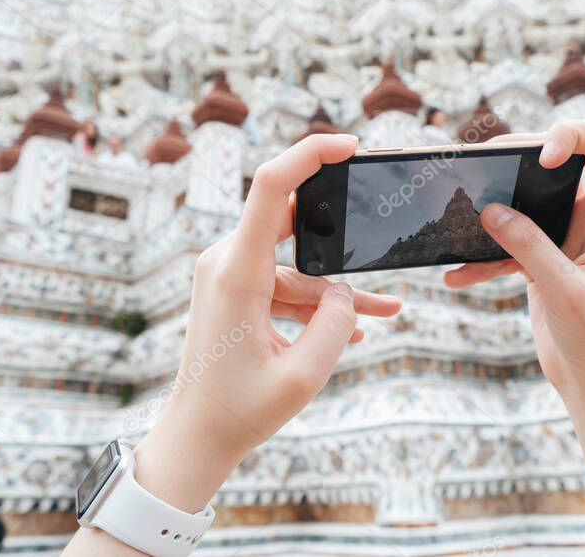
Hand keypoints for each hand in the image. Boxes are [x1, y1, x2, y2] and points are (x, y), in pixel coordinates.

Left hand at [133, 134, 401, 511]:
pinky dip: (316, 303)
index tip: (350, 146)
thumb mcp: (304, 374)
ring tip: (388, 309)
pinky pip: (285, 285)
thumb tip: (348, 293)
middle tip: (376, 230)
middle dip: (340, 227)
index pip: (272, 186)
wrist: (196, 438)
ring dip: (337, 288)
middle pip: (291, 217)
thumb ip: (337, 323)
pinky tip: (354, 329)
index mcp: (237, 270)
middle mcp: (227, 262)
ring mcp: (230, 276)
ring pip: (297, 264)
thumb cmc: (240, 411)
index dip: (311, 153)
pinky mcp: (235, 293)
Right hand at [444, 120, 584, 401]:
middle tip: (480, 170)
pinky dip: (480, 256)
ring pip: (521, 198)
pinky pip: (503, 242)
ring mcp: (560, 234)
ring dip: (489, 205)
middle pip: (551, 161)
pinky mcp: (538, 258)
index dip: (572, 135)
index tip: (542, 158)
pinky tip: (456, 277)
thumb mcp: (564, 290)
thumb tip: (488, 210)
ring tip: (458, 212)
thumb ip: (529, 246)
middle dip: (513, 161)